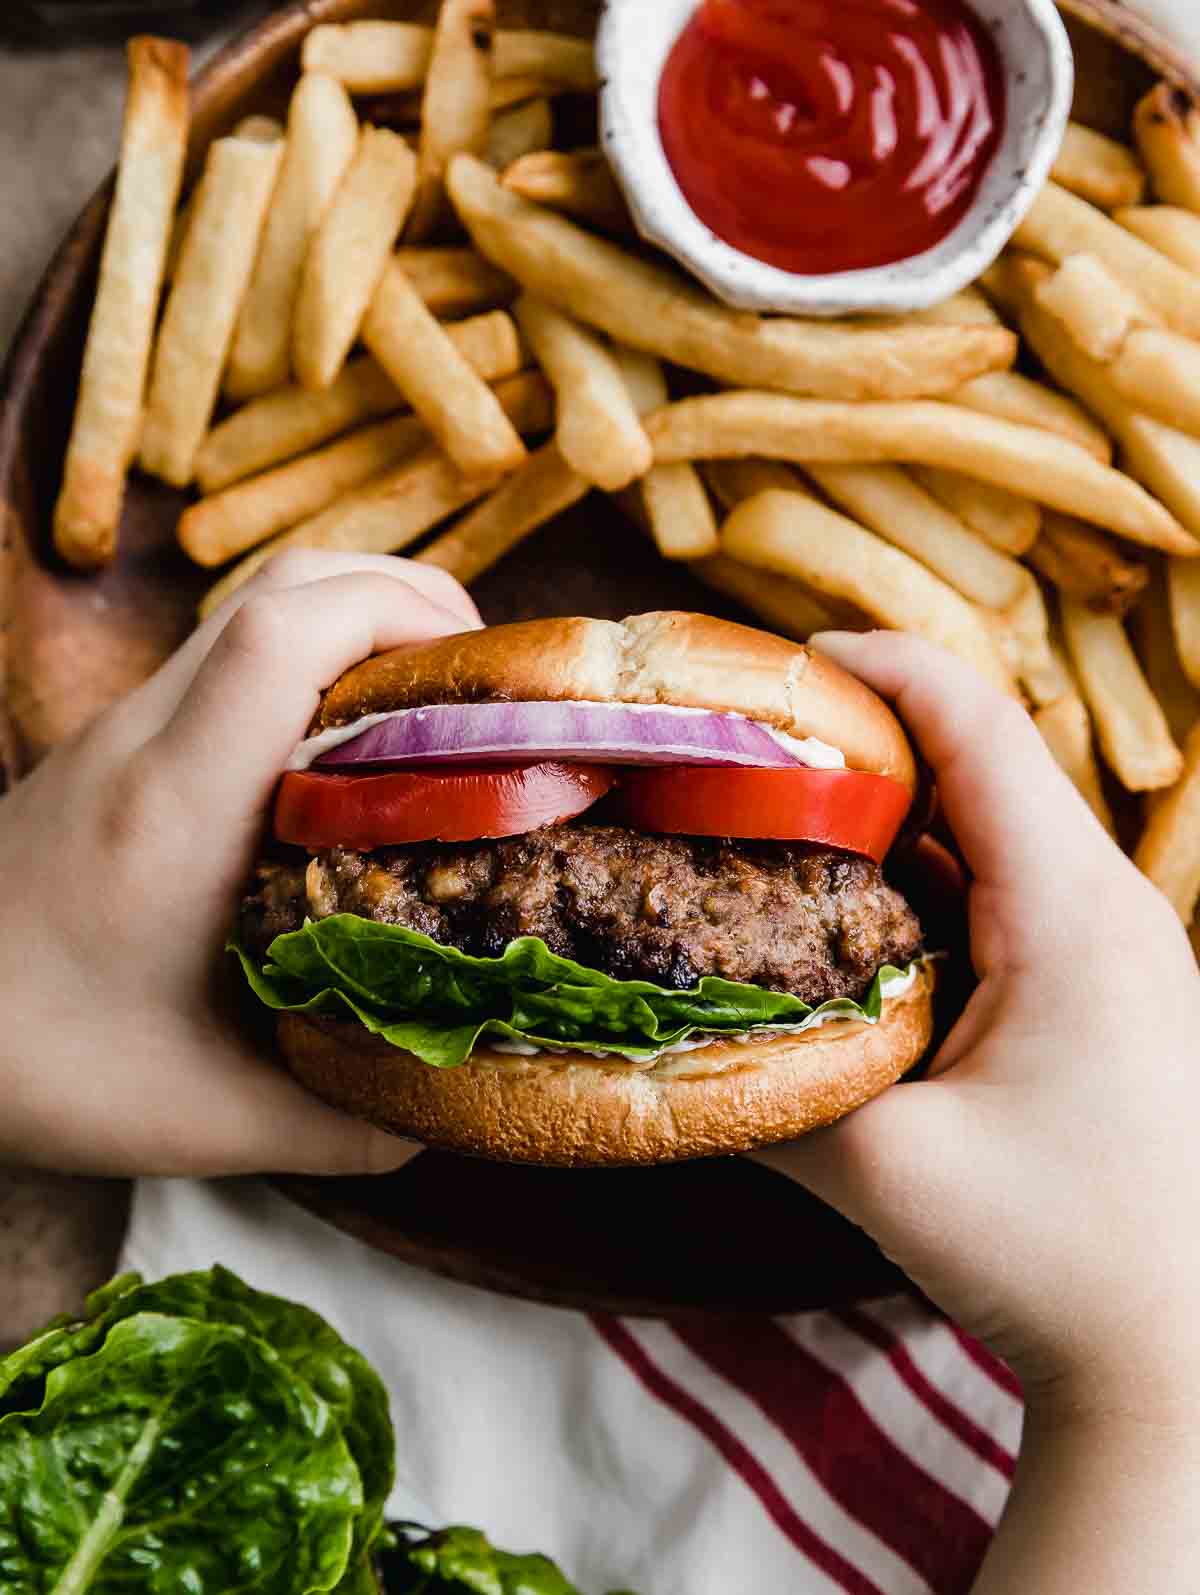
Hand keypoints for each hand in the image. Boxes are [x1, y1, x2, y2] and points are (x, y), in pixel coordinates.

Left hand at [0, 551, 479, 1177]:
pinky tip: (345, 754)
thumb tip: (445, 1112)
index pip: (282, 634)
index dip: (399, 612)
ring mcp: (124, 730)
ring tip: (431, 706)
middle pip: (284, 586)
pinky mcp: (117, 745)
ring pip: (255, 605)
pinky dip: (310, 663)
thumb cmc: (33, 1064)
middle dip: (405, 600)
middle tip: (479, 685)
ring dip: (358, 624)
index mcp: (175, 805)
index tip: (484, 671)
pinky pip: (229, 656)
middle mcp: (146, 739)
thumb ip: (340, 1120)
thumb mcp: (203, 1119)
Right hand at [754, 631, 1199, 1426]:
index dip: (876, 669)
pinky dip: (921, 873)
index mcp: (1072, 915)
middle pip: (981, 756)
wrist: (1178, 1356)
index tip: (778, 665)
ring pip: (991, 820)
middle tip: (747, 744)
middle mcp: (1104, 904)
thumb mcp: (886, 1174)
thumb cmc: (1061, 1258)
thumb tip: (662, 1032)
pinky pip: (1002, 886)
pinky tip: (844, 909)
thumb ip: (767, 1088)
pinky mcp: (1097, 983)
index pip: (976, 725)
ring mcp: (1109, 943)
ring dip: (890, 806)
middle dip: (865, 731)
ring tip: (778, 813)